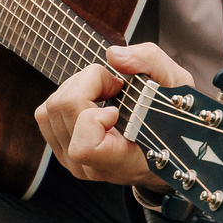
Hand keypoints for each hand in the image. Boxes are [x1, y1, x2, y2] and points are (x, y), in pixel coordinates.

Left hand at [36, 42, 192, 188]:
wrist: (167, 149)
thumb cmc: (174, 119)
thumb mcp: (177, 85)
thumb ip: (150, 63)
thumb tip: (113, 56)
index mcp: (122, 161)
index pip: (85, 147)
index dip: (95, 117)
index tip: (117, 107)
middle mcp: (92, 167)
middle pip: (63, 111)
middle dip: (89, 83)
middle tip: (116, 86)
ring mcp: (73, 161)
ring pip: (49, 110)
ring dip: (76, 87)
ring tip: (104, 91)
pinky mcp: (61, 149)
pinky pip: (45, 115)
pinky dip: (66, 95)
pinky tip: (92, 98)